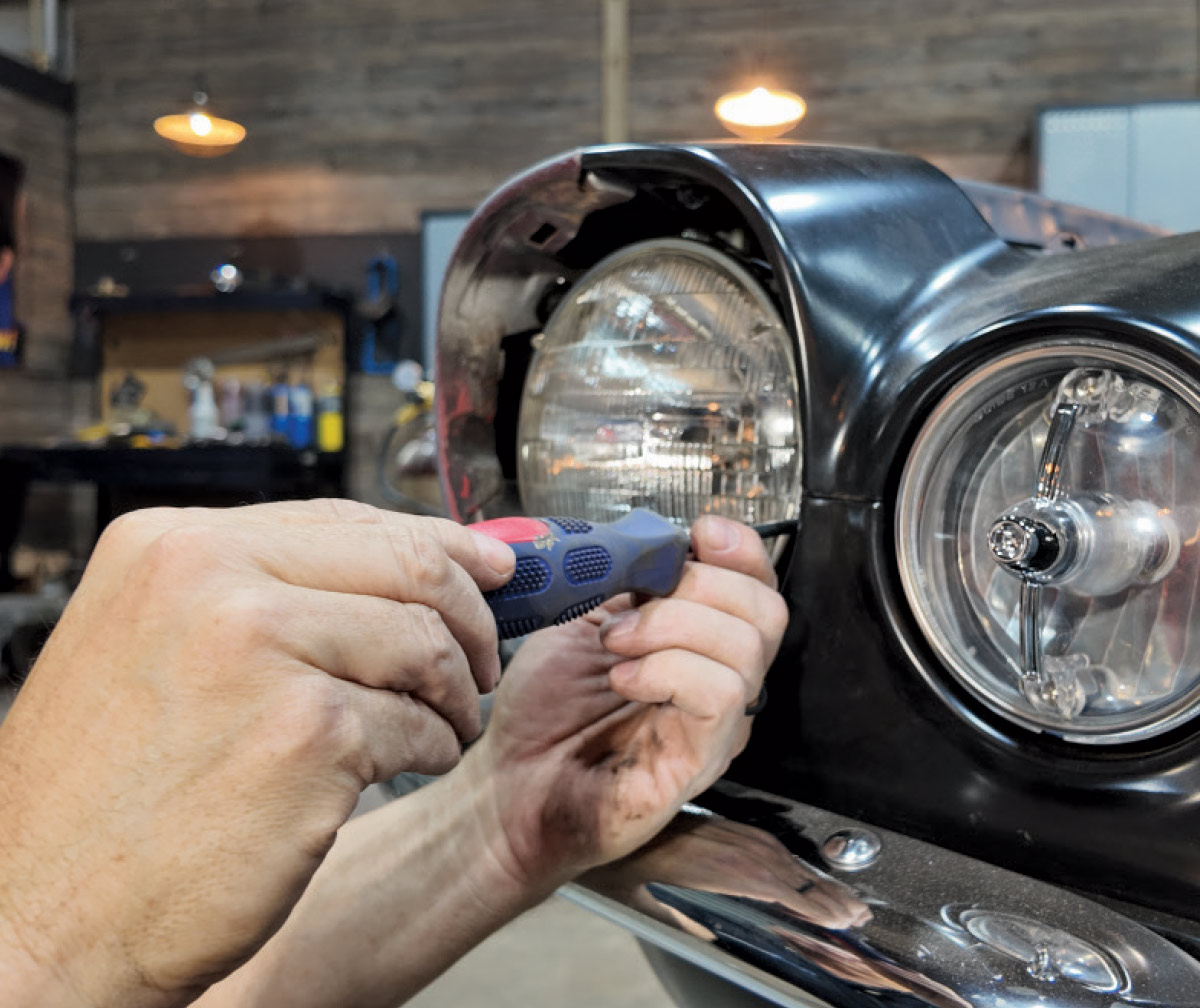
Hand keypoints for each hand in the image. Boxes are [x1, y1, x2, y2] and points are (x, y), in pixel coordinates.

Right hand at [0, 500, 513, 1007]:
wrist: (45, 917)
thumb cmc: (106, 795)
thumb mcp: (155, 647)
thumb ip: (265, 594)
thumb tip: (402, 565)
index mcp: (170, 544)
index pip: (344, 519)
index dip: (436, 543)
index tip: (488, 565)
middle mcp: (209, 578)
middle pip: (405, 563)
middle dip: (470, 612)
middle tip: (486, 655)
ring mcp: (259, 650)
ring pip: (424, 643)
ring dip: (456, 689)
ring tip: (446, 721)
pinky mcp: (306, 735)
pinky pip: (419, 723)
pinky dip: (433, 746)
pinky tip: (413, 762)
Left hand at [462, 516, 787, 897]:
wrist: (508, 783)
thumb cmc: (543, 712)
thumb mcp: (582, 620)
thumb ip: (628, 581)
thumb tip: (655, 541)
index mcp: (700, 643)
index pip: (758, 587)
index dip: (742, 551)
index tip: (699, 534)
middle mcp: (720, 683)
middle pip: (765, 611)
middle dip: (699, 585)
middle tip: (633, 604)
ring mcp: (716, 726)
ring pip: (746, 649)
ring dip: (674, 626)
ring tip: (616, 643)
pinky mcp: (699, 762)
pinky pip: (719, 695)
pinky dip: (668, 670)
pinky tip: (623, 679)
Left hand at [584, 815, 871, 935]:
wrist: (601, 819)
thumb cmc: (618, 867)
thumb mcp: (649, 904)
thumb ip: (684, 922)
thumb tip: (710, 939)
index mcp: (717, 867)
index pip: (780, 887)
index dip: (814, 904)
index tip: (844, 918)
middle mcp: (727, 846)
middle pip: (789, 872)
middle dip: (826, 896)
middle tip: (858, 915)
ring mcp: (725, 834)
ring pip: (780, 855)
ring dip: (812, 878)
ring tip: (841, 899)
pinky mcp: (718, 827)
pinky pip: (764, 841)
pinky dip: (789, 860)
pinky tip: (798, 872)